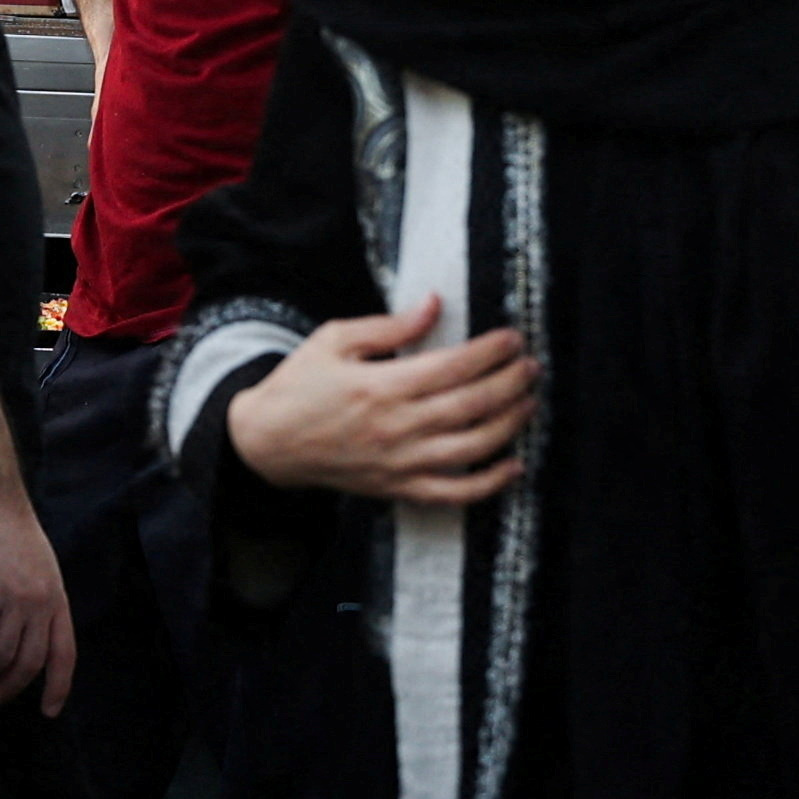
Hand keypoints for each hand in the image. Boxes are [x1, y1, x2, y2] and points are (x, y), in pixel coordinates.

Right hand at [0, 491, 77, 716]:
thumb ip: (39, 604)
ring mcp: (14, 597)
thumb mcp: (41, 572)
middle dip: (9, 688)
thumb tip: (26, 639)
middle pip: (29, 662)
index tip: (48, 711)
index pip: (64, 654)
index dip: (58, 687)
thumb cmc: (12, 535)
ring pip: (1, 654)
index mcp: (57, 600)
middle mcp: (40, 603)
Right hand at [220, 293, 536, 505]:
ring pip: (472, 448)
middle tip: (531, 366)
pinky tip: (514, 466)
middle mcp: (396, 427)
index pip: (452, 367)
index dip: (490, 351)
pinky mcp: (398, 489)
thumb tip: (434, 304)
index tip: (513, 337)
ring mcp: (399, 463)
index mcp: (380, 386)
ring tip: (530, 402)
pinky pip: (453, 494)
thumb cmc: (300, 385)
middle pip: (471, 405)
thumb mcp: (335, 340)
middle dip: (510, 383)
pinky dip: (489, 485)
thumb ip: (389, 326)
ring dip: (510, 425)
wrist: (267, 443)